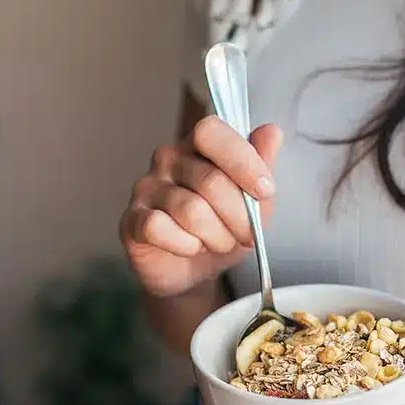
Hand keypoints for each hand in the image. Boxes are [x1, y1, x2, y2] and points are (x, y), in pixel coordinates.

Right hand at [120, 116, 282, 297]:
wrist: (194, 272)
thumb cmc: (223, 228)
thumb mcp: (254, 202)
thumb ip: (262, 166)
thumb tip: (271, 132)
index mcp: (199, 146)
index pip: (211, 132)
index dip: (242, 160)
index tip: (265, 190)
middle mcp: (169, 159)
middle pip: (210, 180)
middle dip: (238, 217)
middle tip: (245, 235)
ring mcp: (147, 188)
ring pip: (190, 210)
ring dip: (216, 236)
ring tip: (218, 243)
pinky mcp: (132, 219)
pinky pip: (160, 228)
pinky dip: (185, 245)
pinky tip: (191, 248)